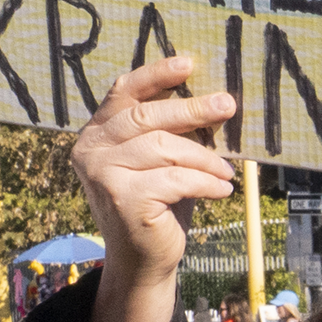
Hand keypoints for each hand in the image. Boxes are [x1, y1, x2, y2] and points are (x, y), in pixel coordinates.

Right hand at [71, 58, 235, 285]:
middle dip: (193, 109)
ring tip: (227, 172)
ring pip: (165, 149)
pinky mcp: (122, 197)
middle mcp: (92, 148)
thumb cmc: (160, 203)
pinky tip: (223, 191)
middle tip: (228, 105)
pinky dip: (206, 183)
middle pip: (147, 116)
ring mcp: (102, 173)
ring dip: (206, 159)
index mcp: (98, 132)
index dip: (157, 75)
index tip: (189, 63)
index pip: (125, 92)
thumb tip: (214, 98)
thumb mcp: (163, 162)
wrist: (145, 257)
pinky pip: (176, 179)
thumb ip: (171, 132)